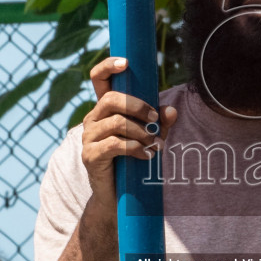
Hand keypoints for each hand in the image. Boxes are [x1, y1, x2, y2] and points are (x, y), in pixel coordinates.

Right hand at [81, 56, 177, 206]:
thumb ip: (160, 123)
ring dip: (142, 133)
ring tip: (156, 144)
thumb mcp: (150, 137)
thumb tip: (172, 111)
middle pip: (112, 99)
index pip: (98, 79)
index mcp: (104, 109)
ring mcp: (88, 137)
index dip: (108, 66)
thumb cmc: (133, 160)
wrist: (117, 196)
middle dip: (138, 107)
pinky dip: (136, 148)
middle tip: (155, 120)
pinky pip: (115, 144)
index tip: (126, 63)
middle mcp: (93, 119)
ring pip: (117, 123)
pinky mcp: (90, 155)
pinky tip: (146, 156)